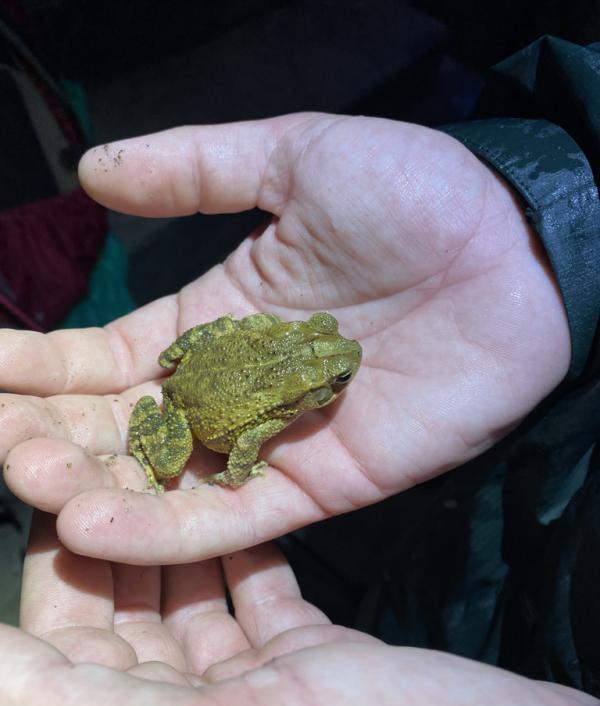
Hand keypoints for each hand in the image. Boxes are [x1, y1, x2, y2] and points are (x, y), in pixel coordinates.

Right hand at [0, 113, 569, 562]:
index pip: (111, 358)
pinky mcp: (320, 485)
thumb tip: (91, 171)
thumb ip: (194, 171)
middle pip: (125, 430)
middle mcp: (233, 391)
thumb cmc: (411, 196)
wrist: (513, 254)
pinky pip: (231, 518)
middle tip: (0, 443)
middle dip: (55, 437)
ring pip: (167, 483)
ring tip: (29, 481)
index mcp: (217, 321)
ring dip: (92, 488)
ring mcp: (273, 444)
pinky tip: (95, 526)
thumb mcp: (293, 159)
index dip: (44, 368)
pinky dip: (167, 527)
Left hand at [3, 512, 596, 705]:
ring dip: (168, 532)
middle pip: (110, 627)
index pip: (48, 663)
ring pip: (180, 604)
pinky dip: (238, 547)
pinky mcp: (314, 672)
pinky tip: (233, 496)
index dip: (46, 567)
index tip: (44, 479)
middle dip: (104, 535)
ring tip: (160, 455)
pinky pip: (253, 597)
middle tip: (103, 450)